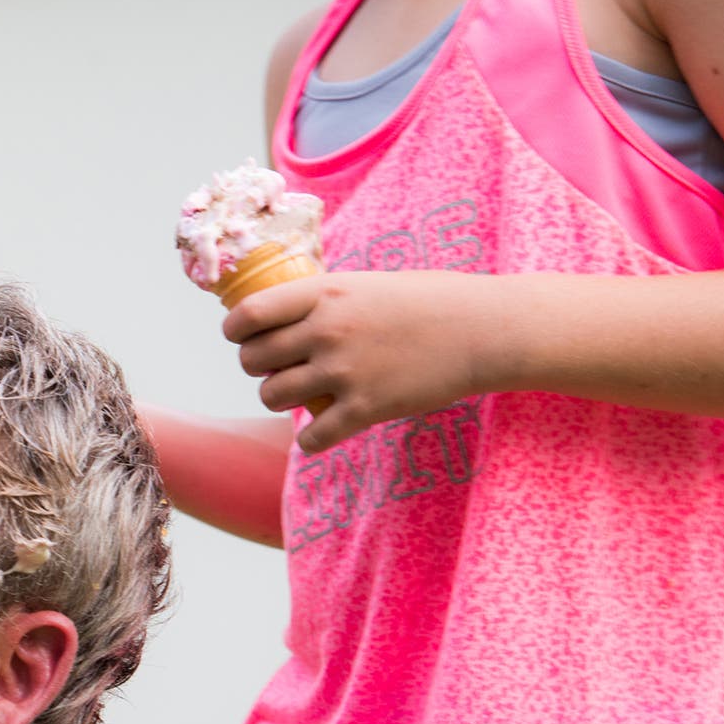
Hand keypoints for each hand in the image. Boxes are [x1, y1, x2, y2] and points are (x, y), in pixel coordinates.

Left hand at [224, 269, 497, 453]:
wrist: (486, 330)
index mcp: (323, 294)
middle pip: (252, 361)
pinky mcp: (366, 408)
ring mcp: (344, 372)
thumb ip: (323, 301)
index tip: (244, 338)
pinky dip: (312, 440)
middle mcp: (326, 331)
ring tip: (303, 395)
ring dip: (281, 399)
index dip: (236, 332)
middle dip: (259, 368)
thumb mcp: (368, 284)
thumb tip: (280, 316)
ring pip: (272, 397)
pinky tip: (325, 431)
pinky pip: (312, 438)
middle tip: (281, 369)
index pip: (247, 315)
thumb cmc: (432, 301)